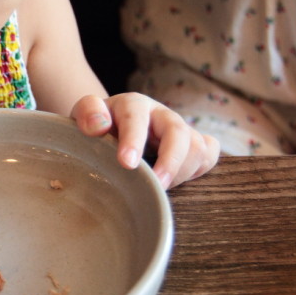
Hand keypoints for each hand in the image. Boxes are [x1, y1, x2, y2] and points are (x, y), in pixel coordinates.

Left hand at [71, 93, 219, 188]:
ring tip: (159, 189)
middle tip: (158, 188)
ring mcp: (180, 129)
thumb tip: (99, 126)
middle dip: (170, 162)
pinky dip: (200, 169)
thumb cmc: (98, 126)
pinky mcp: (193, 144)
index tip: (127, 164)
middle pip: (178, 132)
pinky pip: (210, 154)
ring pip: (197, 147)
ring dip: (182, 172)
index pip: (136, 117)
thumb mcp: (85, 115)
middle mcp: (161, 115)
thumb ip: (88, 113)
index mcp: (133, 105)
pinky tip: (180, 180)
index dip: (134, 140)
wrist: (112, 128)